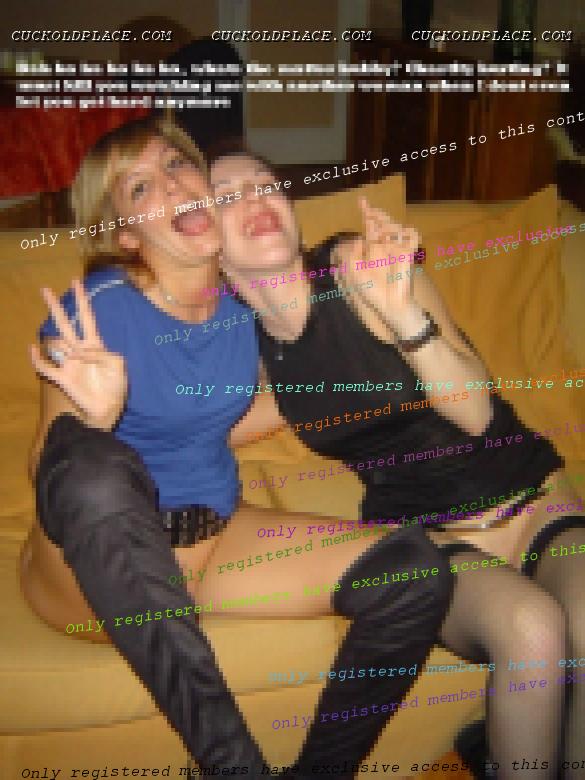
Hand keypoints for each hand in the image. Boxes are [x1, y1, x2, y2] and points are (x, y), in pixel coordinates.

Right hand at [30, 280, 127, 429]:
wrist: (107, 409)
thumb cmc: (115, 387)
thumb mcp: (118, 365)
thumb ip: (102, 354)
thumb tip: (80, 351)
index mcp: (96, 345)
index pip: (87, 318)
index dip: (82, 300)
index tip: (77, 282)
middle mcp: (79, 350)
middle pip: (65, 324)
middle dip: (56, 307)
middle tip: (44, 289)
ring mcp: (69, 363)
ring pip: (56, 344)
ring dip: (60, 344)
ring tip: (72, 354)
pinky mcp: (62, 377)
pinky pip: (45, 366)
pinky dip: (38, 358)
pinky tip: (33, 349)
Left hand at [341, 198, 421, 330]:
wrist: (390, 304)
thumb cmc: (372, 291)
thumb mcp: (355, 272)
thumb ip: (353, 254)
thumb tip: (359, 239)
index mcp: (373, 250)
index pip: (370, 228)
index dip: (367, 214)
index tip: (362, 200)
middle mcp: (385, 247)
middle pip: (383, 224)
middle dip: (377, 214)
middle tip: (370, 210)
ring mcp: (398, 249)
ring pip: (395, 227)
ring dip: (387, 225)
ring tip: (380, 231)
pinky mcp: (408, 253)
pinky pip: (412, 236)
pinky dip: (408, 232)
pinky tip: (399, 235)